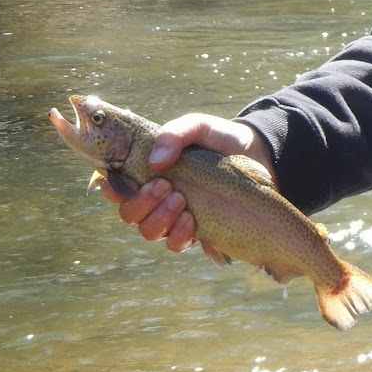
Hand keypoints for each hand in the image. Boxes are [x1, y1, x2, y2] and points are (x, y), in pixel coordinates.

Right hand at [99, 113, 272, 252]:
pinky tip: (193, 221)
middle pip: (128, 214)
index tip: (120, 181)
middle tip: (166, 186)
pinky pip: (176, 244)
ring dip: (160, 219)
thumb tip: (156, 162)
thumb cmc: (221, 140)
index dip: (109, 188)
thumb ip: (176, 133)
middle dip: (141, 203)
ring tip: (182, 201)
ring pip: (148, 232)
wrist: (261, 157)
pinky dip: (179, 235)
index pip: (115, 185)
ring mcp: (175, 216)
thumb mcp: (199, 126)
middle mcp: (156, 197)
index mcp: (149, 171)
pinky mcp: (197, 231)